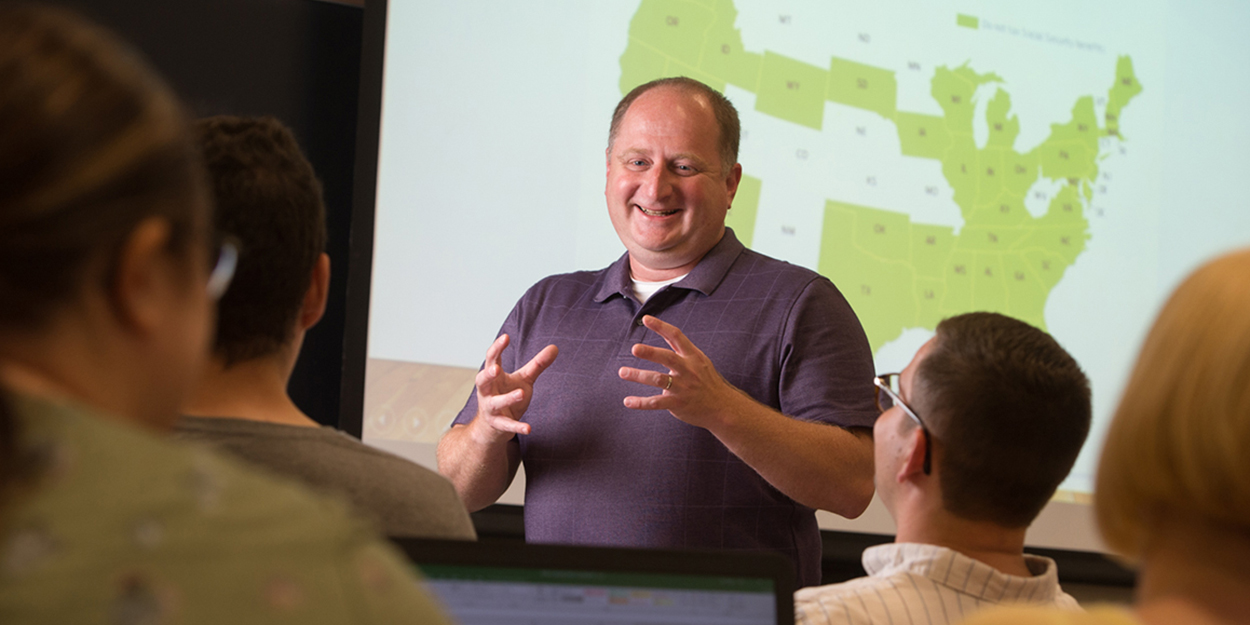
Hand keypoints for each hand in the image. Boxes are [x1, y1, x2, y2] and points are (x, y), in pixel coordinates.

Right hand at [471, 334, 557, 440]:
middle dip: (488, 374)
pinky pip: (507, 425)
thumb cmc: (508, 395)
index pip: (492, 359)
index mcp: (494, 377)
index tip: (506, 337)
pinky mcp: (498, 424)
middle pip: (482, 380)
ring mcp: (491, 408)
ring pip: (495, 403)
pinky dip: (516, 427)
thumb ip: (537, 364)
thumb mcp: (524, 379)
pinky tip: (529, 428)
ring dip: (507, 398)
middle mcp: (488, 391)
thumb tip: (555, 347)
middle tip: (495, 368)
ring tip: (520, 393)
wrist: (494, 426)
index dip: (497, 348)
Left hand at [618, 315, 745, 428]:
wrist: (722, 407)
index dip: (661, 326)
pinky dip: (641, 403)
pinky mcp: (678, 404)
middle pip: (667, 358)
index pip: (676, 336)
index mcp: (692, 356)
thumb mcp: (699, 360)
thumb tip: (663, 330)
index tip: (646, 319)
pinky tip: (627, 401)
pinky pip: (656, 402)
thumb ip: (680, 348)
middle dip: (650, 353)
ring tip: (622, 372)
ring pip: (658, 379)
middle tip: (634, 348)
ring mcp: (683, 387)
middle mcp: (688, 370)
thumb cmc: (707, 381)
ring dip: (639, 375)